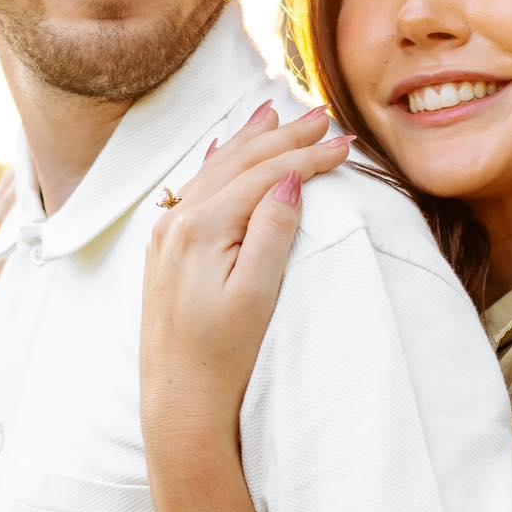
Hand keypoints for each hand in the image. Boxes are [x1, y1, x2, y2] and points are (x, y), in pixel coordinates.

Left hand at [143, 103, 352, 445]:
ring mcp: (166, 234)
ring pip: (216, 170)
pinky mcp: (165, 250)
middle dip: (283, 136)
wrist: (179, 400)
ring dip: (250, 141)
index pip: (264, 176)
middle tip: (322, 116)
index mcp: (201, 228)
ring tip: (275, 112)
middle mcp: (176, 222)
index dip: (308, 156)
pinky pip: (197, 188)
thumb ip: (271, 232)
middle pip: (239, 163)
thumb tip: (289, 181)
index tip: (345, 144)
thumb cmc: (224, 356)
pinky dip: (221, 163)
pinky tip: (227, 149)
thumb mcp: (257, 295)